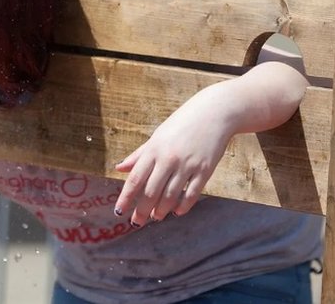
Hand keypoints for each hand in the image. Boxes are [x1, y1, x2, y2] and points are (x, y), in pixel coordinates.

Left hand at [113, 86, 232, 226]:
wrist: (214, 113)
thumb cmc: (182, 124)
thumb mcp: (157, 136)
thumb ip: (138, 155)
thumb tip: (119, 168)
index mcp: (153, 149)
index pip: (135, 179)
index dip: (126, 198)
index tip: (119, 212)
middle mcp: (168, 159)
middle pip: (151, 192)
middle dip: (142, 210)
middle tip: (137, 222)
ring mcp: (188, 165)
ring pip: (170, 196)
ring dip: (161, 210)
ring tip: (156, 217)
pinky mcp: (205, 170)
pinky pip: (192, 194)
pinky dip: (183, 206)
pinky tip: (177, 212)